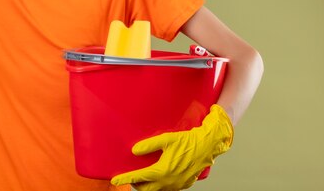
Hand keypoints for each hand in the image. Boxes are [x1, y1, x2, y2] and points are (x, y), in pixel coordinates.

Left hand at [111, 105, 232, 190]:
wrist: (208, 146)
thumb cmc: (188, 141)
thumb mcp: (166, 139)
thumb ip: (149, 145)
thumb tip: (135, 150)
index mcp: (163, 171)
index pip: (139, 178)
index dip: (126, 179)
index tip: (115, 180)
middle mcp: (170, 181)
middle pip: (147, 190)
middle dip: (137, 185)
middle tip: (130, 177)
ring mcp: (177, 184)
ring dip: (148, 187)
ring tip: (142, 178)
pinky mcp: (184, 183)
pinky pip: (168, 189)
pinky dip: (160, 186)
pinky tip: (159, 178)